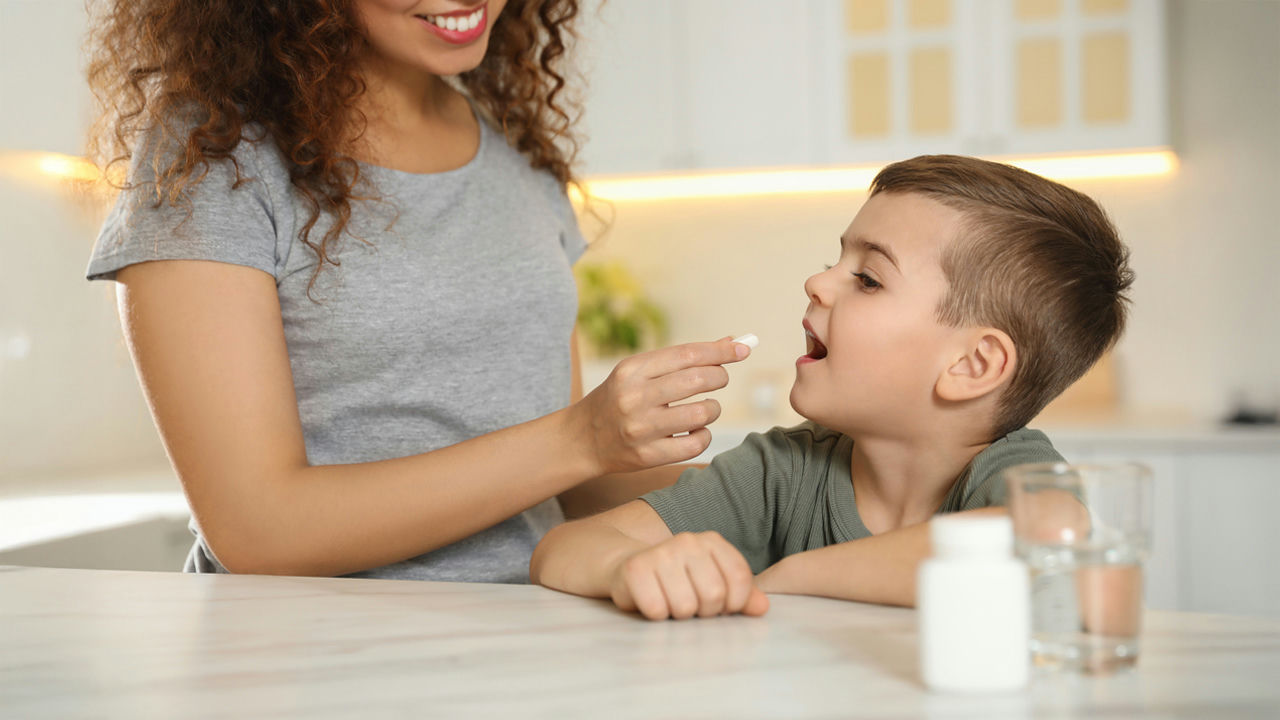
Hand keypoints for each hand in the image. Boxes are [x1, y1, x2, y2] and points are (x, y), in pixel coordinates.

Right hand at [573, 337, 749, 475]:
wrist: (581, 440)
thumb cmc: (618, 399)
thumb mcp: (638, 372)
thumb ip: (680, 359)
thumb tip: (730, 341)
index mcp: (631, 370)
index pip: (687, 354)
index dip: (720, 350)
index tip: (743, 348)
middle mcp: (635, 397)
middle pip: (699, 380)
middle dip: (720, 376)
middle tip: (720, 378)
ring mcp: (641, 429)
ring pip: (702, 413)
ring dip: (712, 409)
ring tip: (704, 409)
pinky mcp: (648, 456)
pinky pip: (696, 444)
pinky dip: (704, 436)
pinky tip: (695, 432)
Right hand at [608, 531, 769, 619]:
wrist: (627, 569)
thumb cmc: (677, 581)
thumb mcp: (712, 582)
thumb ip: (742, 594)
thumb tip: (762, 608)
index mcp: (712, 541)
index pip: (739, 579)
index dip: (734, 603)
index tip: (721, 607)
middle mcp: (687, 541)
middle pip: (713, 595)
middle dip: (703, 612)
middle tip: (690, 605)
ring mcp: (661, 552)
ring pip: (685, 607)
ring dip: (678, 615)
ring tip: (669, 602)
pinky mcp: (635, 568)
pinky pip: (656, 609)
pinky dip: (655, 614)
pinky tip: (651, 602)